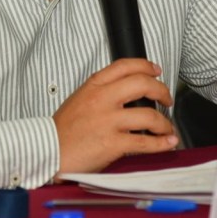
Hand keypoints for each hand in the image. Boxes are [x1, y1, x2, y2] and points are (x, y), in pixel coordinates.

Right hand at [53, 59, 178, 176]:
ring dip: (165, 123)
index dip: (146, 66)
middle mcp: (102, 99)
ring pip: (149, 115)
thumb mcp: (79, 99)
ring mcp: (108, 121)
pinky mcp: (112, 143)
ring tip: (167, 128)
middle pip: (143, 85)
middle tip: (167, 99)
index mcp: (94, 86)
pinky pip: (145, 142)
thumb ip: (101, 91)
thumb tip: (126, 92)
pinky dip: (162, 143)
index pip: (125, 66)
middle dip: (162, 91)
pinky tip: (167, 142)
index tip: (156, 71)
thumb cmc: (63, 130)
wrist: (49, 151)